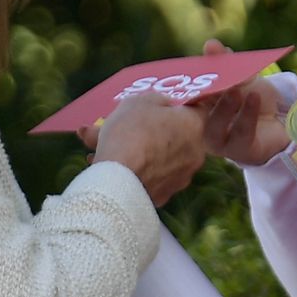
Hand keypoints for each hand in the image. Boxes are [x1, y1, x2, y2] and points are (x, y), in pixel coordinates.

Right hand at [82, 93, 205, 205]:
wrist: (119, 180)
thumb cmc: (131, 132)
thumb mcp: (141, 100)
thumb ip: (157, 100)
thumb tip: (163, 105)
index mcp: (194, 125)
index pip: (197, 109)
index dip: (179, 106)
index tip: (162, 106)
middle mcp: (195, 152)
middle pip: (175, 135)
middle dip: (152, 130)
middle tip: (128, 125)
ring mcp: (181, 177)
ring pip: (158, 158)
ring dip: (138, 151)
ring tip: (99, 144)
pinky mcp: (164, 196)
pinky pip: (149, 177)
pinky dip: (133, 170)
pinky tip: (106, 166)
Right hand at [193, 38, 290, 164]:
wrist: (282, 120)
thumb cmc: (252, 97)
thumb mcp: (241, 75)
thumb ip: (225, 61)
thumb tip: (210, 44)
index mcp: (196, 109)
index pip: (184, 98)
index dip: (185, 86)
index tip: (190, 72)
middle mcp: (203, 128)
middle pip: (195, 116)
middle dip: (203, 97)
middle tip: (212, 82)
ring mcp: (220, 142)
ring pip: (214, 130)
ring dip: (224, 109)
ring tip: (235, 91)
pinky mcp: (241, 151)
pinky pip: (241, 135)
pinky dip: (247, 115)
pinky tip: (254, 98)